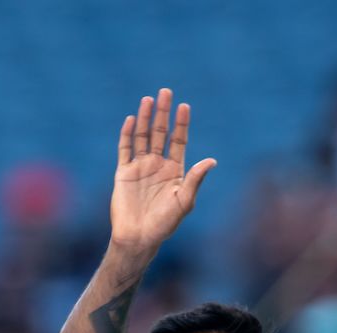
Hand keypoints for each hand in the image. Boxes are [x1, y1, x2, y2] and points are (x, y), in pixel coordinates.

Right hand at [110, 88, 216, 249]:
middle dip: (163, 113)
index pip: (179, 141)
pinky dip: (128, 134)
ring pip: (143, 137)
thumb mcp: (184, 201)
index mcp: (174, 171)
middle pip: (161, 133)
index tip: (184, 106)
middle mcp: (158, 165)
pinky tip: (132, 120)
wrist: (139, 237)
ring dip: (146, 118)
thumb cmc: (164, 224)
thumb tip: (212, 161)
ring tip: (149, 99)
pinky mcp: (123, 173)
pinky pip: (125, 149)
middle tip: (166, 92)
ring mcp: (140, 167)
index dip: (181, 124)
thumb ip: (195, 180)